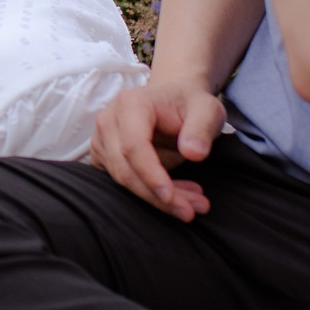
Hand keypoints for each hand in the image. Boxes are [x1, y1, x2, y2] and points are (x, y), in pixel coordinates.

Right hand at [91, 76, 226, 221]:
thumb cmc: (189, 103)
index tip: (171, 196)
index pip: (133, 145)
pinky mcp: (103, 156)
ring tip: (192, 203)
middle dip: (156, 196)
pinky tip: (176, 194)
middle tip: (191, 210)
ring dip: (157, 198)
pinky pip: (122, 183)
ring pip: (123, 180)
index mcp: (131, 103)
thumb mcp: (208, 109)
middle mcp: (109, 120)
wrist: (174, 99)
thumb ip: (202, 128)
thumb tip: (193, 153)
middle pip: (125, 168)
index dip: (150, 174)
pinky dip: (149, 194)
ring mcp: (102, 139)